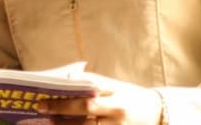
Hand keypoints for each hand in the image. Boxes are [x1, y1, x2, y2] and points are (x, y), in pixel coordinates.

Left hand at [37, 72, 162, 124]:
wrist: (158, 114)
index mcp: (116, 91)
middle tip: (41, 108)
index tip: (46, 93)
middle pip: (86, 108)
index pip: (88, 88)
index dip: (68, 89)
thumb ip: (92, 83)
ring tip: (49, 122)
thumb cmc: (129, 96)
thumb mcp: (115, 85)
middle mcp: (117, 109)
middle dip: (61, 109)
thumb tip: (65, 79)